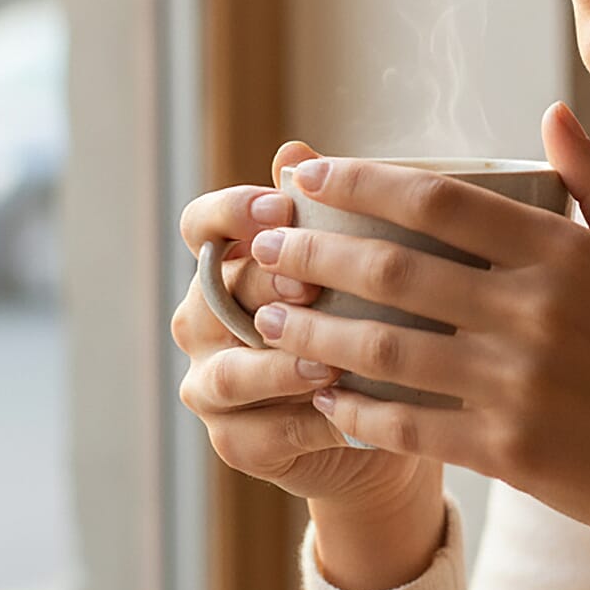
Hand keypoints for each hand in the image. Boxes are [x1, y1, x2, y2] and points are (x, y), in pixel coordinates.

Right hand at [171, 139, 434, 516]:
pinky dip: (304, 422)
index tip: (281, 205)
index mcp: (228, 266)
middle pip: (216, 295)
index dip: (231, 213)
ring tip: (329, 360)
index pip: (200, 226)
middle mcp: (205, 321)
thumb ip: (327, 212)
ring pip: (228, 371)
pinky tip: (343, 412)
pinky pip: (260, 432)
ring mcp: (212, 384)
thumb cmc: (373, 321)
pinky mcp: (236, 441)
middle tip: (314, 286)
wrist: (389, 417)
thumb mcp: (363, 263)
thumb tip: (295, 148)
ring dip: (277, 366)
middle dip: (266, 288)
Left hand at [244, 103, 589, 562]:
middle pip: (395, 270)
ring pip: (386, 349)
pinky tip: (323, 395)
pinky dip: (356, 409)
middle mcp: (535, 311)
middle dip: (314, 251)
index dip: (364, 182)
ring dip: (315, 329)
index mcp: (566, 254)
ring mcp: (518, 384)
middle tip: (265, 241)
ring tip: (269, 313)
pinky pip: (408, 424)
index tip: (311, 174)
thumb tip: (553, 114)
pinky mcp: (506, 450)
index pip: (441, 200)